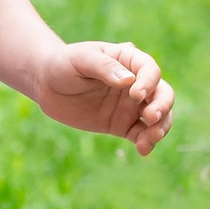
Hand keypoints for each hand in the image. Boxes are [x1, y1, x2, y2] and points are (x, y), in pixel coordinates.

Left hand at [36, 40, 174, 153]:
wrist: (47, 85)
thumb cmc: (64, 64)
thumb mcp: (81, 59)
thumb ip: (104, 68)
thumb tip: (128, 80)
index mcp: (129, 61)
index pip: (150, 70)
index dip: (149, 82)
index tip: (136, 94)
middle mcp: (136, 83)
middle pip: (162, 93)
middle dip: (162, 106)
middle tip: (150, 117)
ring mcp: (131, 105)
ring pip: (159, 116)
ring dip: (161, 127)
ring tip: (151, 138)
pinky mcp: (123, 125)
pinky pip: (142, 135)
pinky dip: (147, 142)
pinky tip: (143, 150)